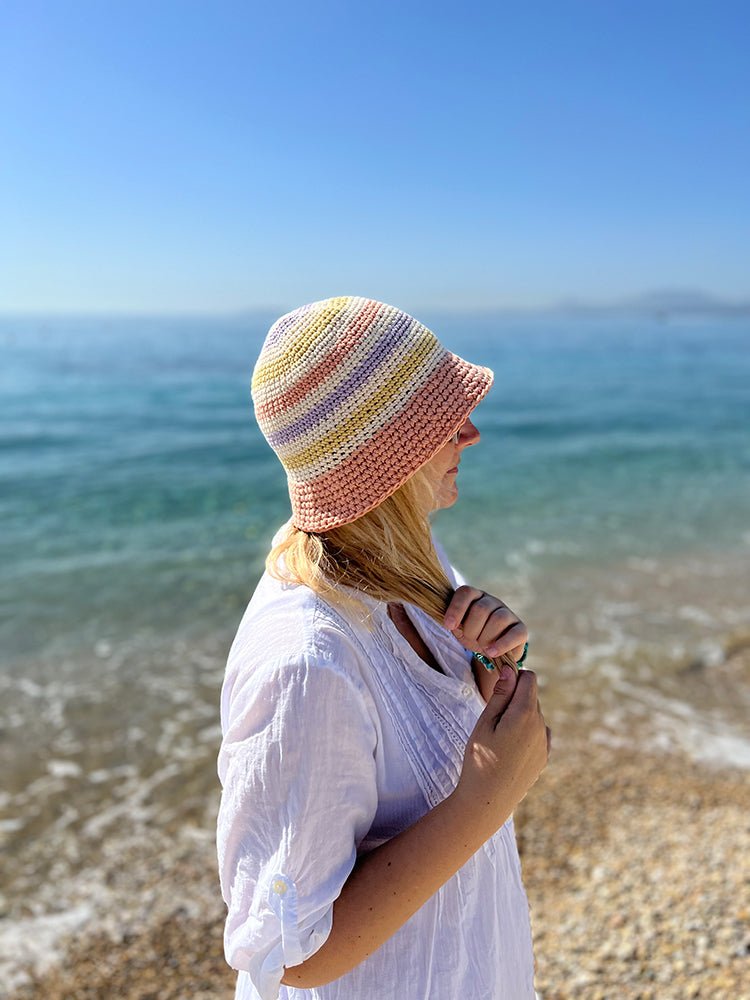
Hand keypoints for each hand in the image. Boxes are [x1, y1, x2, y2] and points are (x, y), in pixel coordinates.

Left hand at [444, 585, 527, 661]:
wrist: (489, 651)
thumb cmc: (471, 635)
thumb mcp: (458, 628)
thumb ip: (453, 622)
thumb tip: (450, 623)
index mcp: (475, 596)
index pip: (466, 592)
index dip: (456, 608)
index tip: (449, 625)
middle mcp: (492, 601)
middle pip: (481, 609)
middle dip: (471, 629)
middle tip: (470, 639)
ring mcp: (508, 613)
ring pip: (498, 619)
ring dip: (485, 637)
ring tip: (481, 647)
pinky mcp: (521, 629)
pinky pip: (515, 634)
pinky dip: (502, 644)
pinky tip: (491, 652)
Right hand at [454, 666, 549, 833]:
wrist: (488, 801)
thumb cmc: (480, 759)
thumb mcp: (484, 723)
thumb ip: (500, 695)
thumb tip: (510, 670)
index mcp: (525, 714)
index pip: (529, 678)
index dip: (514, 677)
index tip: (498, 686)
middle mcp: (541, 725)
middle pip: (531, 697)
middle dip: (515, 698)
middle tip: (492, 717)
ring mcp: (545, 742)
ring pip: (534, 715)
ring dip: (520, 716)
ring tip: (499, 737)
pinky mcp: (544, 756)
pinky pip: (538, 733)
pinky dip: (526, 732)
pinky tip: (510, 747)